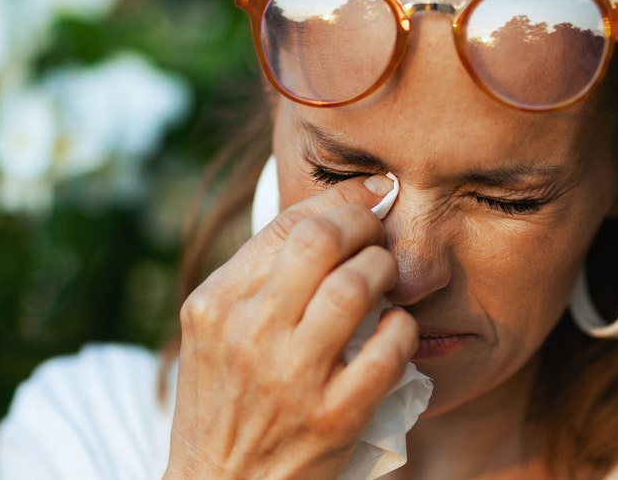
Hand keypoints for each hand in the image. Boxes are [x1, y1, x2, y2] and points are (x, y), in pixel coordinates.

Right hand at [163, 174, 416, 478]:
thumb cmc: (225, 403)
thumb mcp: (217, 333)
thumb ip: (259, 277)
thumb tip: (331, 212)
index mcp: (215, 304)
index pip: (288, 224)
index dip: (341, 201)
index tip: (370, 199)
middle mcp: (248, 334)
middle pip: (323, 240)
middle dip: (365, 226)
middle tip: (379, 237)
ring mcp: (290, 377)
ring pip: (358, 286)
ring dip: (386, 272)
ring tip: (389, 280)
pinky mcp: (332, 418)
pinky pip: (388, 349)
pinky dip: (402, 331)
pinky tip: (396, 332)